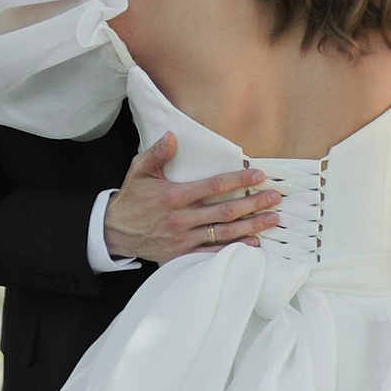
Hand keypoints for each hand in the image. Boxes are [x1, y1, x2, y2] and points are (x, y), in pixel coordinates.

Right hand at [104, 135, 285, 263]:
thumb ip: (157, 153)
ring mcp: (183, 239)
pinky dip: (235, 249)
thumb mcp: (139, 171)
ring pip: (224, 233)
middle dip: (253, 203)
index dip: (238, 179)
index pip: (214, 186)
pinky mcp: (182, 255)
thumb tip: (172, 135)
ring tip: (272, 219)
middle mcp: (181, 219)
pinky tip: (253, 243)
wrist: (115, 232)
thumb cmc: (132, 198)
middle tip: (275, 197)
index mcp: (174, 196)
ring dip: (251, 226)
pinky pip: (213, 253)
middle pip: (225, 211)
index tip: (258, 174)